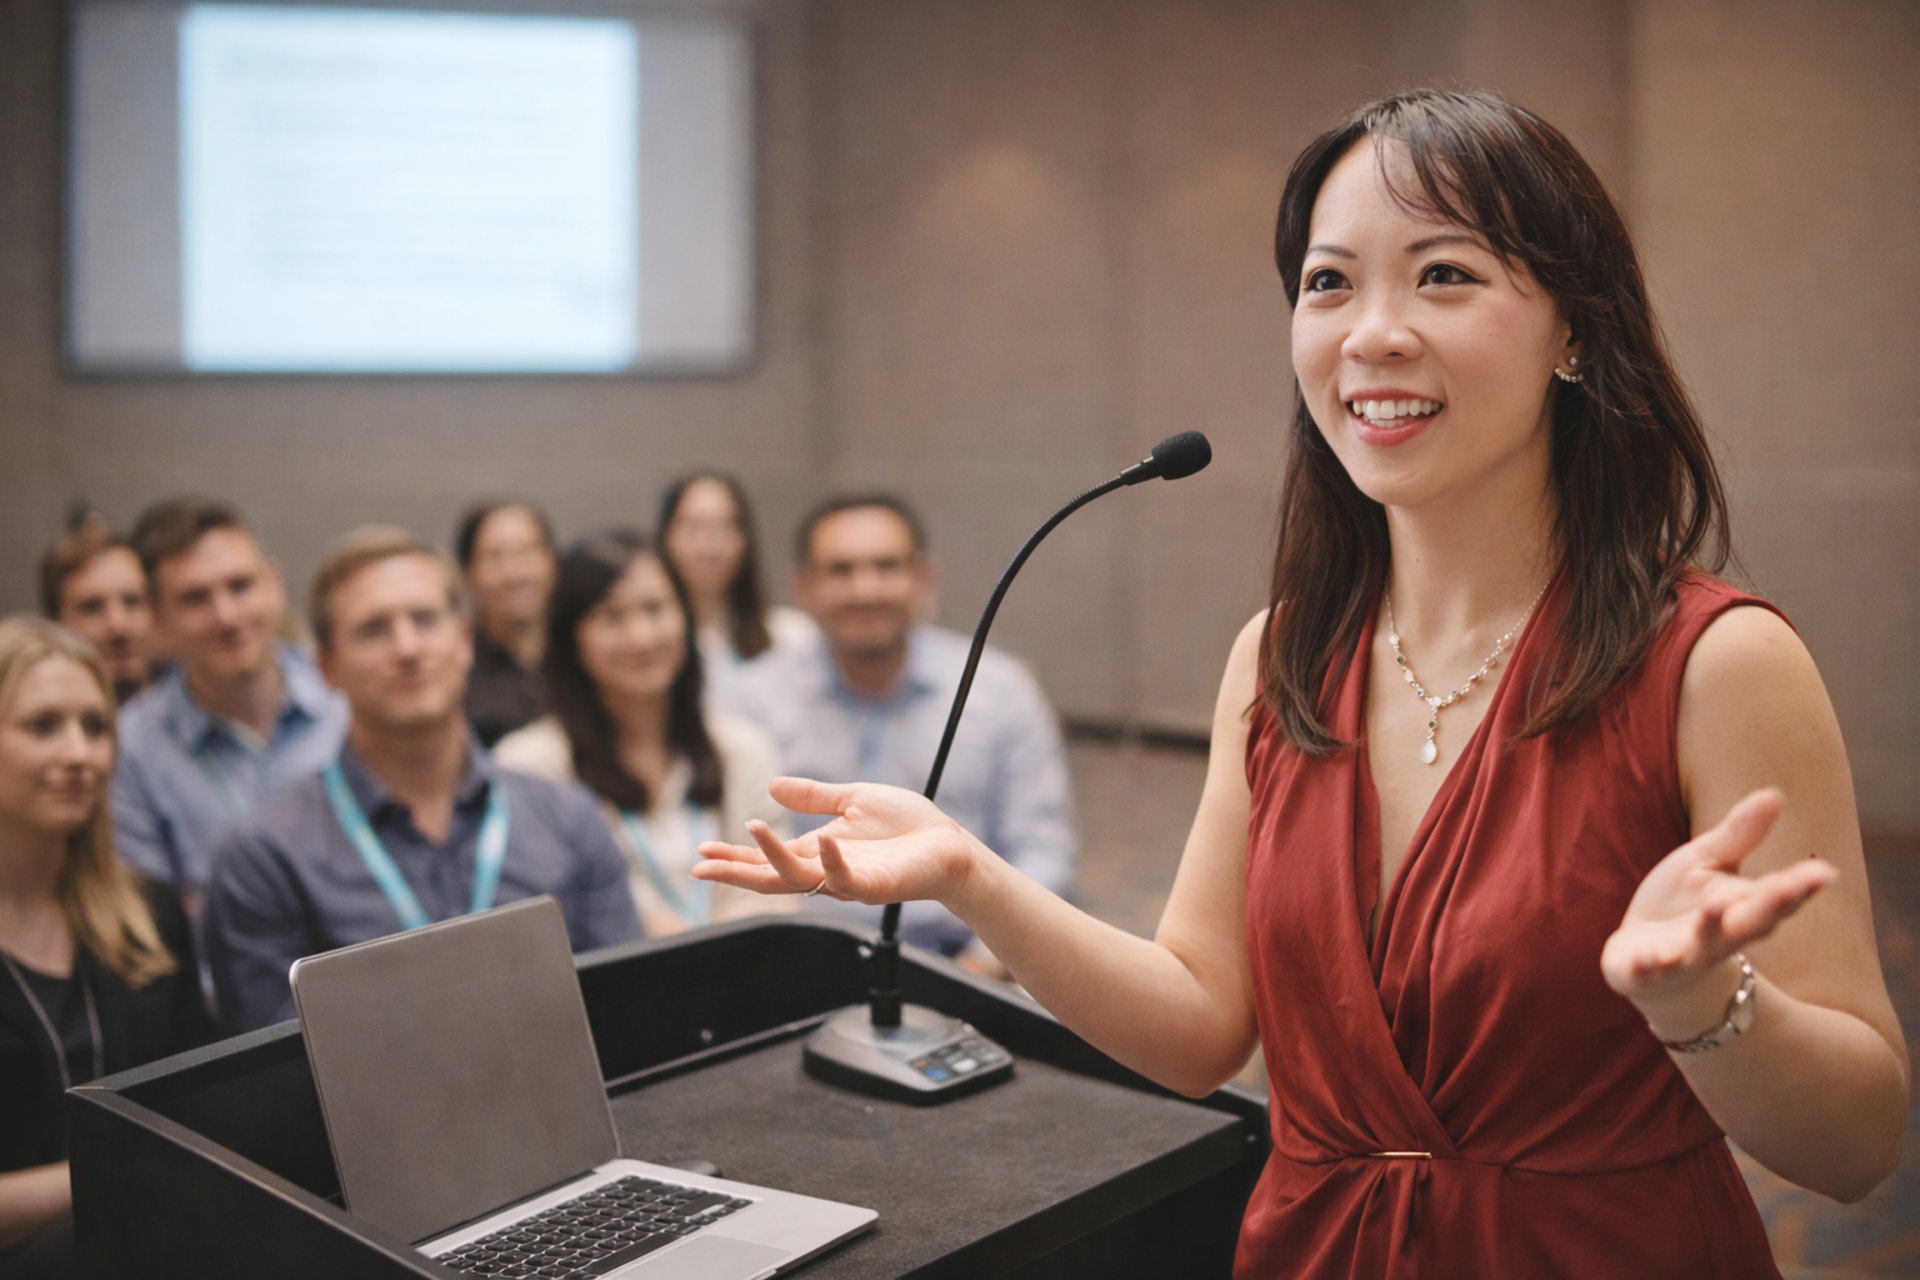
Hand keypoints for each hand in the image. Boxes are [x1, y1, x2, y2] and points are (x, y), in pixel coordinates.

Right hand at [692, 777, 987, 907]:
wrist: (949, 843)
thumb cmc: (906, 825)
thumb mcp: (852, 800)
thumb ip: (814, 796)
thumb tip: (772, 787)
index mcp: (817, 852)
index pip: (767, 859)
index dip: (735, 854)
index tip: (702, 851)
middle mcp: (825, 871)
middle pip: (771, 878)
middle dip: (735, 871)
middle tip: (701, 865)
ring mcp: (848, 881)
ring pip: (800, 878)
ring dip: (772, 856)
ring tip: (752, 828)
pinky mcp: (874, 885)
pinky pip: (847, 877)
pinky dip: (832, 859)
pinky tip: (823, 838)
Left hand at [1601, 788, 1833, 1016]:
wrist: (1643, 959)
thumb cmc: (1684, 904)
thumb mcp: (1708, 862)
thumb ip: (1739, 834)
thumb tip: (1775, 794)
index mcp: (1740, 907)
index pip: (1775, 895)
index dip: (1799, 886)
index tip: (1824, 872)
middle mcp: (1720, 936)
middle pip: (1749, 922)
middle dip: (1769, 906)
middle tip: (1790, 888)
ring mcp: (1683, 956)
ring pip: (1703, 946)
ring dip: (1710, 929)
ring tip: (1716, 905)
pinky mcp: (1645, 970)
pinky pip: (1648, 971)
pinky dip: (1647, 966)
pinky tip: (1647, 958)